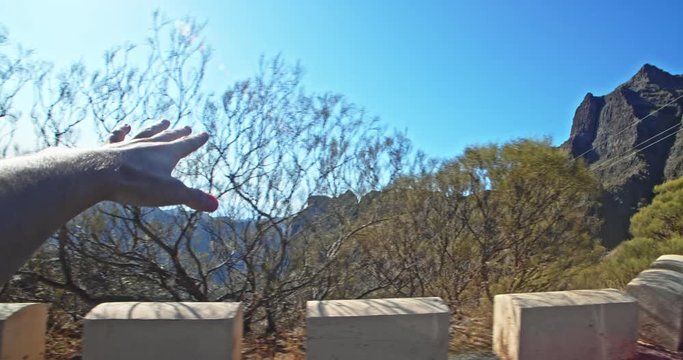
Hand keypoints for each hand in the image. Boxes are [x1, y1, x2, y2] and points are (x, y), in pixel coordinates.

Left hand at [103, 120, 218, 211]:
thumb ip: (193, 198)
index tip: (204, 134)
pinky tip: (124, 126)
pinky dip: (122, 131)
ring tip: (163, 121)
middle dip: (179, 133)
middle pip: (167, 137)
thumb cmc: (137, 183)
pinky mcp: (109, 149)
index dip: (196, 141)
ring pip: (145, 132)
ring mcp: (128, 145)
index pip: (186, 146)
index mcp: (166, 153)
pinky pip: (118, 136)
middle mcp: (148, 145)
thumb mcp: (171, 193)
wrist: (99, 174)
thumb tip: (215, 205)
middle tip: (186, 127)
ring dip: (156, 127)